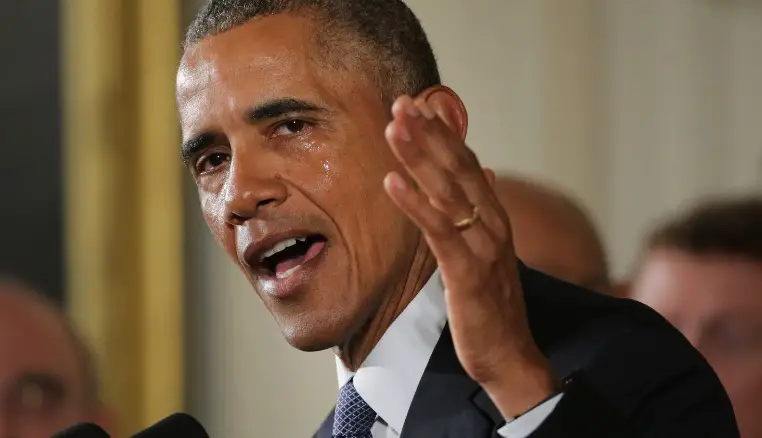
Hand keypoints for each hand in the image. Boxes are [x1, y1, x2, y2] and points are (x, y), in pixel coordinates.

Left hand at [383, 95, 558, 417]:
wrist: (510, 356)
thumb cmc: (493, 306)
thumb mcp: (488, 252)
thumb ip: (483, 210)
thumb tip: (485, 173)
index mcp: (494, 218)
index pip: (468, 165)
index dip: (444, 134)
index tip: (419, 105)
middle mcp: (492, 225)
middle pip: (458, 169)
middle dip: (429, 134)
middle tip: (402, 103)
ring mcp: (483, 247)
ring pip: (449, 192)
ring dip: (420, 157)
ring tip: (395, 127)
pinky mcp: (468, 273)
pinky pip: (439, 232)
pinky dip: (416, 204)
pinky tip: (393, 183)